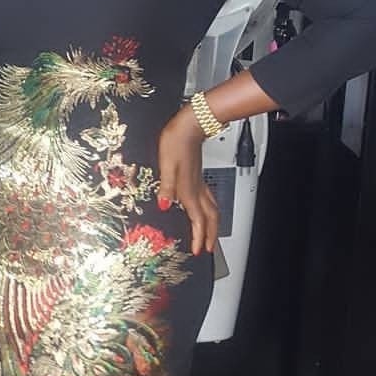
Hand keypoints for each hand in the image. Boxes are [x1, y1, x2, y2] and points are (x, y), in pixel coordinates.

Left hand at [156, 105, 218, 256]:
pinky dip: (211, 211)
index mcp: (189, 190)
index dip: (198, 237)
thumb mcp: (166, 165)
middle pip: (210, 218)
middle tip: (208, 248)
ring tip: (211, 235)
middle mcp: (197, 188)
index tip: (197, 251)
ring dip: (213, 225)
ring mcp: (200, 182)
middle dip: (210, 235)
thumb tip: (163, 205)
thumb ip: (166, 187)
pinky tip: (206, 210)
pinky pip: (209, 199)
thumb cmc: (176, 142)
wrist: (190, 124)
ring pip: (213, 209)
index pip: (197, 219)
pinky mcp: (199, 176)